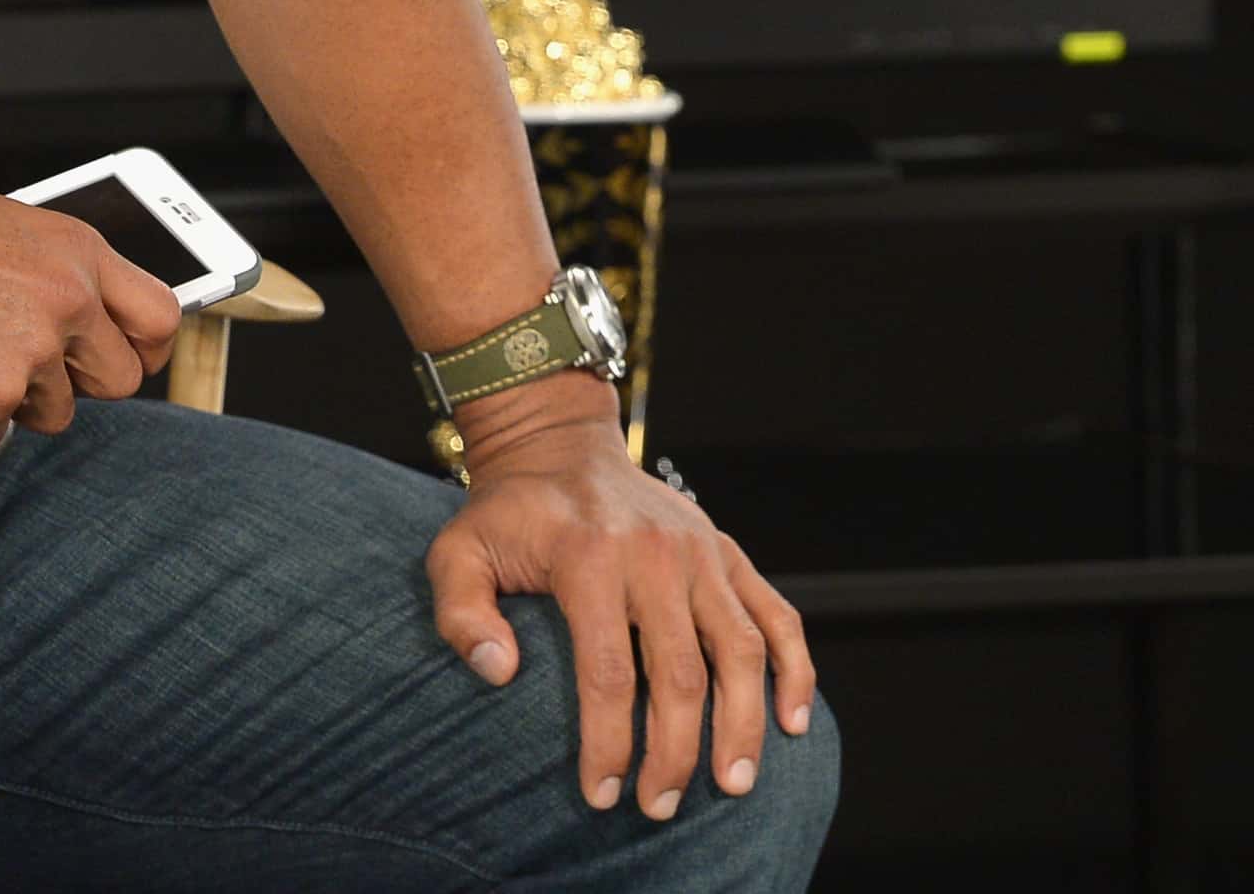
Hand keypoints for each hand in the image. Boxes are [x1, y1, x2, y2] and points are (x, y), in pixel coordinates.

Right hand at [0, 152, 183, 449]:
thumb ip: (12, 228)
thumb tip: (6, 235)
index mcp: (74, 249)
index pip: (160, 316)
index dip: (145, 348)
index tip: (127, 358)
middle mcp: (67, 300)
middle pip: (118, 380)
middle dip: (73, 382)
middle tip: (25, 366)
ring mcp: (30, 352)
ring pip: (52, 413)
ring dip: (10, 398)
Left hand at [424, 376, 817, 820]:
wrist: (558, 446)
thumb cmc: (508, 514)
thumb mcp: (457, 551)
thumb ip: (461, 611)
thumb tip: (498, 673)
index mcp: (588, 557)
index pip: (608, 672)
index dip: (609, 743)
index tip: (603, 795)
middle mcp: (654, 554)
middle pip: (681, 673)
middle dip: (675, 752)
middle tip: (661, 807)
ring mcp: (700, 552)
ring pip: (741, 650)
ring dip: (743, 725)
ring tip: (734, 784)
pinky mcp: (728, 551)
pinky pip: (778, 614)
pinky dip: (796, 669)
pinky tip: (793, 723)